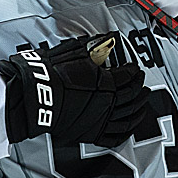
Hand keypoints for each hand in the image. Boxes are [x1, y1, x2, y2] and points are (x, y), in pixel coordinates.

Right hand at [0, 34, 150, 147]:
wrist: (34, 97)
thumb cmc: (50, 76)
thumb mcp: (74, 54)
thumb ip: (93, 50)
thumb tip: (105, 42)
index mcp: (106, 82)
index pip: (129, 76)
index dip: (134, 72)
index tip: (135, 69)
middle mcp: (107, 102)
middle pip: (133, 96)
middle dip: (140, 89)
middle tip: (143, 84)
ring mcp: (100, 120)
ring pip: (128, 117)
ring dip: (138, 110)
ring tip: (142, 104)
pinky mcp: (91, 134)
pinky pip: (115, 136)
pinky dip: (126, 131)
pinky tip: (129, 127)